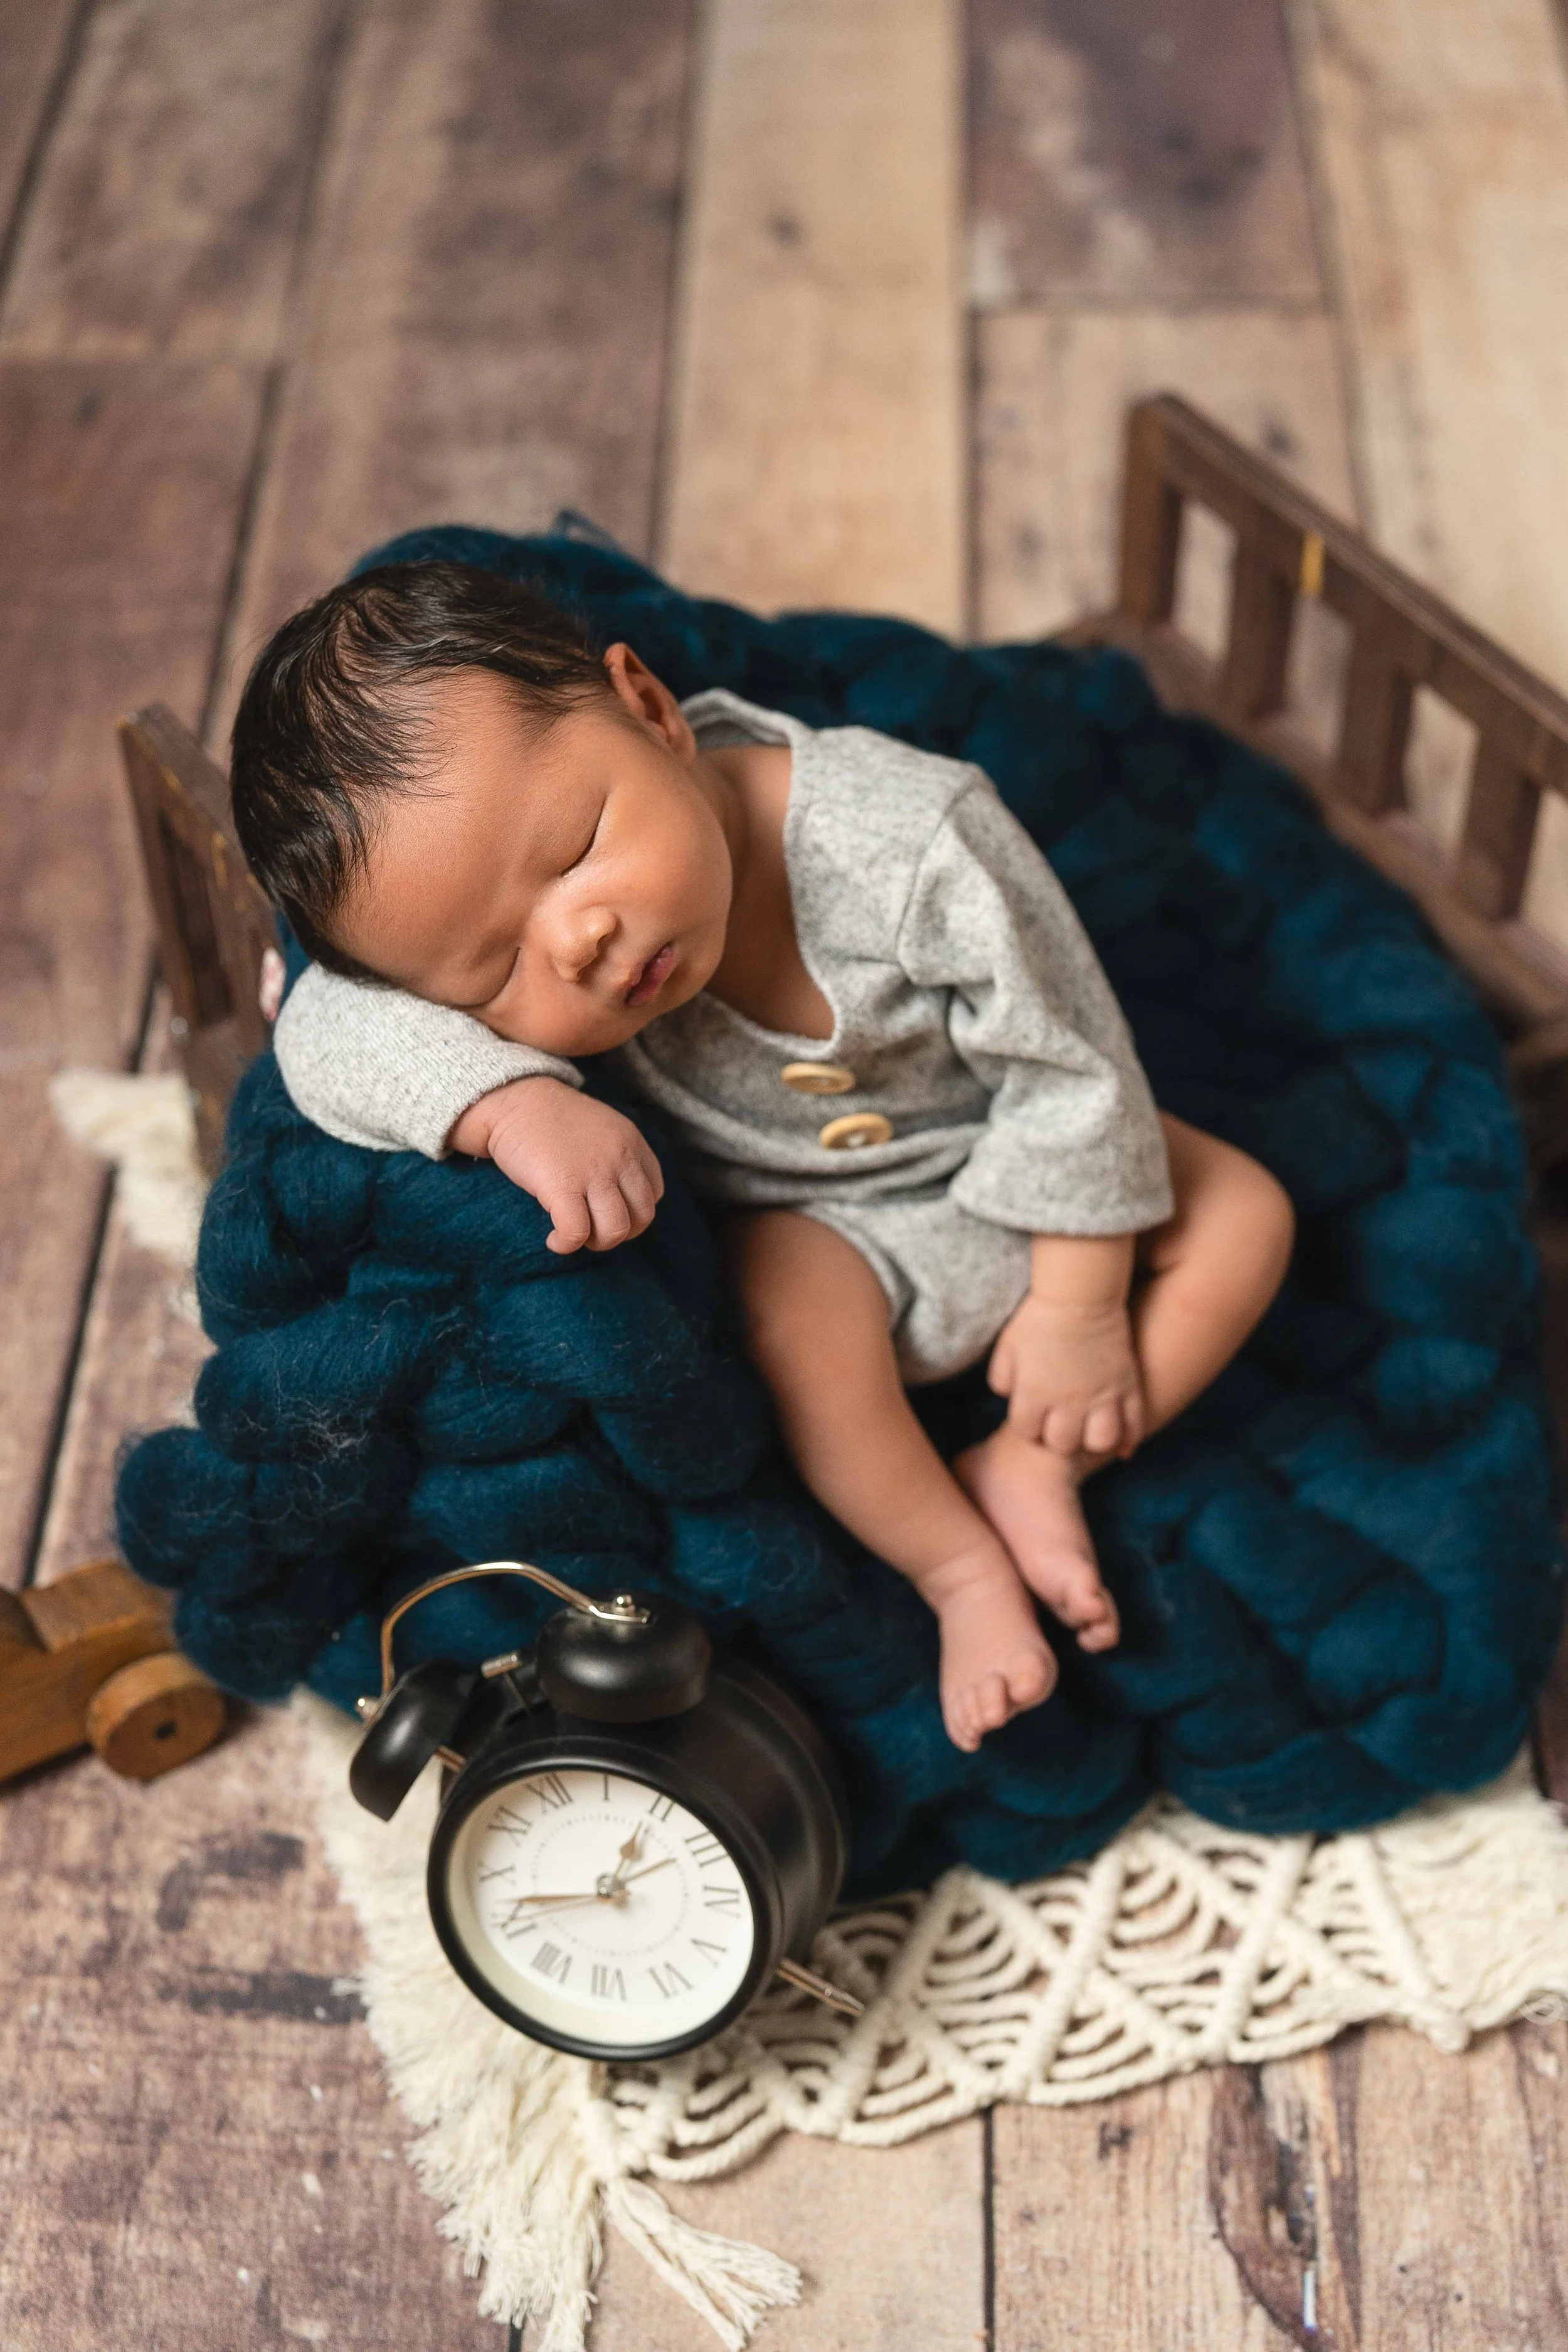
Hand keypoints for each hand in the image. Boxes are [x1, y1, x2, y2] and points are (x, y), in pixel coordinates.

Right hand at [449, 1077, 662, 1253]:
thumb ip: (619, 1157)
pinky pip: (576, 1232)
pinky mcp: (562, 1186)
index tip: (607, 1212)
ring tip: (573, 1234)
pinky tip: (554, 1240)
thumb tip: (620, 1199)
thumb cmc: (552, 1119)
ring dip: (596, 1243)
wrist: (514, 1099)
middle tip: (592, 1229)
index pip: (654, 1193)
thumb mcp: (603, 1129)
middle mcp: (620, 1158)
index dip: (633, 1212)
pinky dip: (566, 1244)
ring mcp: (594, 1173)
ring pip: (615, 1230)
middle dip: (619, 1233)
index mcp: (632, 1143)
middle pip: (641, 1217)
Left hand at [988, 1293, 1143, 1458]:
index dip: (1029, 1427)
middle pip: (1062, 1444)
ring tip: (1089, 1431)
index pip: (1027, 1433)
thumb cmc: (1039, 1319)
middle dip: (1058, 1438)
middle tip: (1061, 1423)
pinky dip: (1128, 1440)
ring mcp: (1101, 1395)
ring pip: (1100, 1441)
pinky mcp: (1127, 1386)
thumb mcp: (1007, 1347)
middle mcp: (1068, 1401)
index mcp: (1034, 1393)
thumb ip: (1001, 1379)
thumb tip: (1010, 1399)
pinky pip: (1134, 1424)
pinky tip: (1121, 1447)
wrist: (1080, 1294)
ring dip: (1093, 1441)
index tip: (1034, 1416)